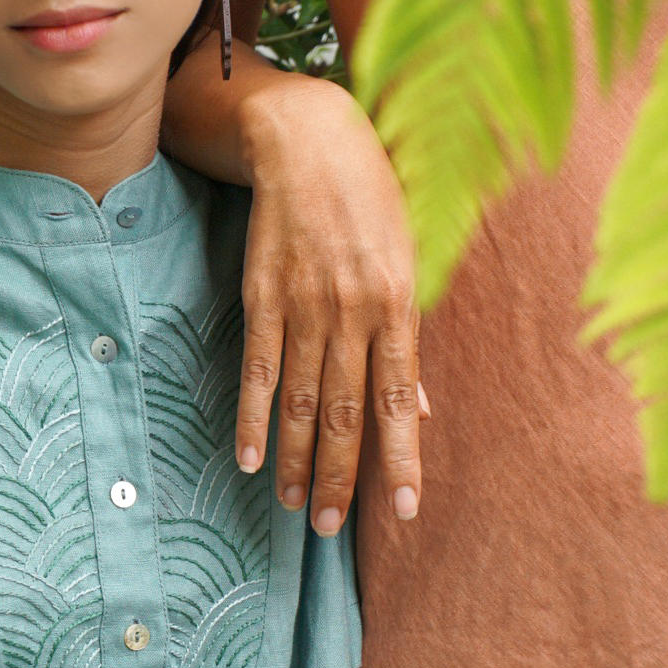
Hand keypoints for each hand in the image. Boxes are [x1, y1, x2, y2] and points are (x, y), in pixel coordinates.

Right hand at [234, 67, 423, 535]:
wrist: (308, 139)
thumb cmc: (371, 197)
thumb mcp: (407, 259)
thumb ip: (407, 339)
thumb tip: (419, 409)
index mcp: (397, 304)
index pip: (398, 399)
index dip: (400, 458)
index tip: (404, 510)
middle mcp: (351, 312)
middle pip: (344, 412)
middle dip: (340, 476)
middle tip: (331, 528)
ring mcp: (303, 306)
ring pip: (299, 399)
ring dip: (296, 460)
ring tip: (295, 507)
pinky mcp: (261, 295)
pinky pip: (256, 368)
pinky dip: (252, 416)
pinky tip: (248, 457)